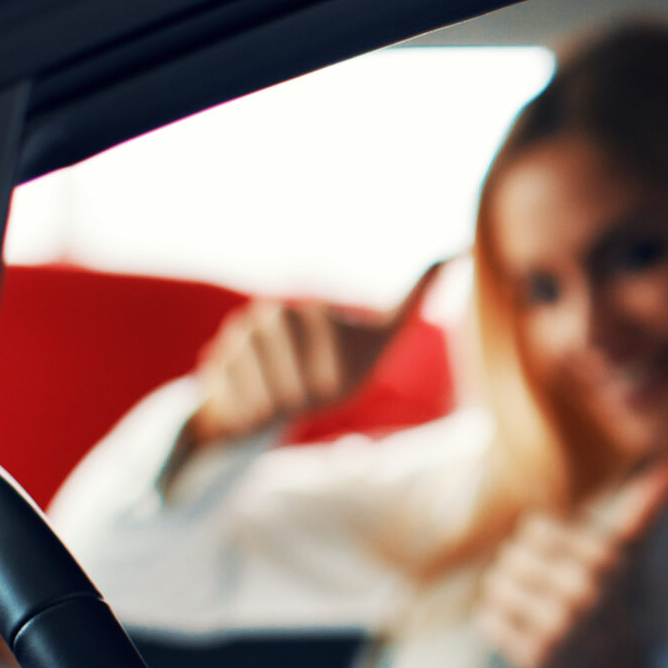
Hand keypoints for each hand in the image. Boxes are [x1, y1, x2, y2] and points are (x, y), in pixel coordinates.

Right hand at [182, 261, 443, 450]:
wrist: (285, 404)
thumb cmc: (336, 371)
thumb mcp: (380, 339)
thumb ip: (411, 299)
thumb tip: (456, 251)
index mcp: (306, 312)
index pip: (315, 332)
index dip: (324, 368)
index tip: (331, 387)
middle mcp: (266, 318)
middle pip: (281, 359)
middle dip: (296, 389)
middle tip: (305, 401)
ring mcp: (234, 341)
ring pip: (250, 378)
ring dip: (269, 403)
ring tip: (280, 407)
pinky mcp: (212, 369)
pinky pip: (222, 394)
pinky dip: (241, 411)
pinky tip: (251, 415)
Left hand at [475, 464, 667, 667]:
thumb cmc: (618, 613)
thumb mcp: (634, 558)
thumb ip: (649, 507)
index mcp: (607, 558)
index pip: (537, 527)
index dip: (546, 548)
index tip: (567, 569)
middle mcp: (585, 589)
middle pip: (513, 555)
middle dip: (526, 575)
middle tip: (552, 598)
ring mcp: (560, 625)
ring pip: (497, 585)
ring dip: (510, 601)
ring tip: (538, 617)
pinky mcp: (535, 656)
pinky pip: (490, 621)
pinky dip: (501, 628)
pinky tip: (527, 639)